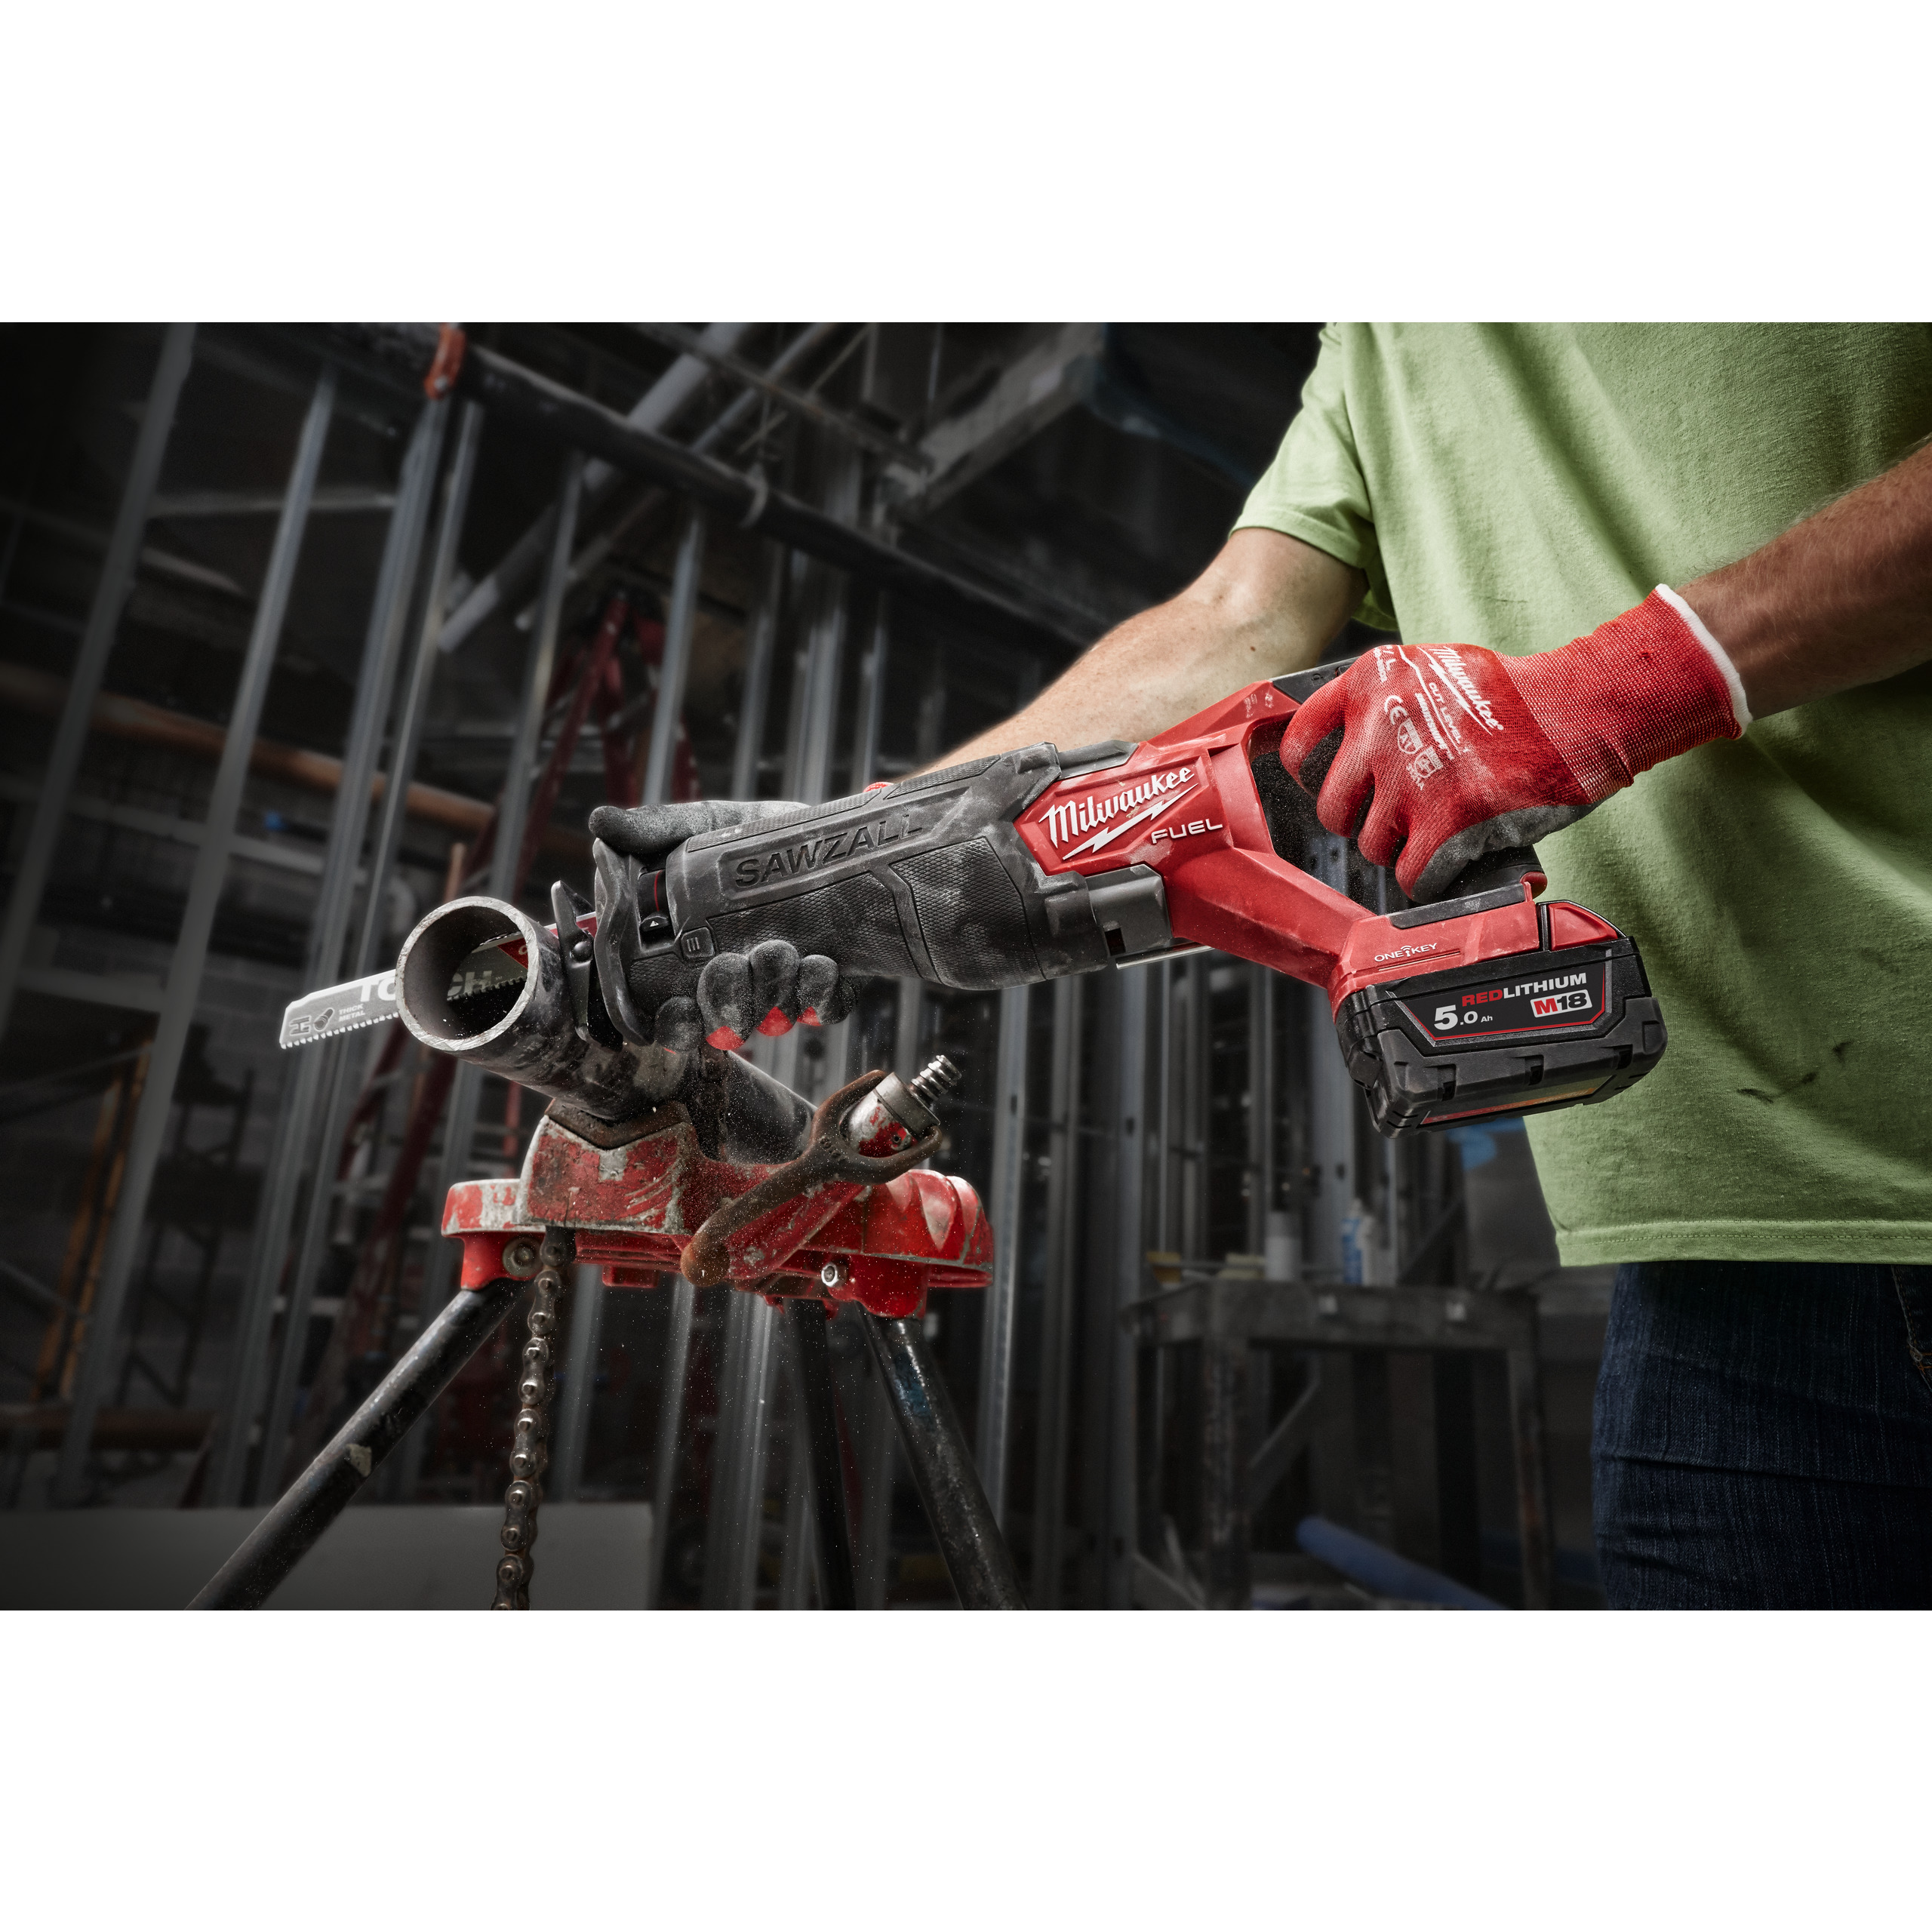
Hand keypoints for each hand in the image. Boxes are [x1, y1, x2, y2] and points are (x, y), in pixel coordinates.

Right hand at [589, 800, 862, 1050]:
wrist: (835, 835)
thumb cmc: (760, 837)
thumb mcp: (709, 824)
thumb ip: (657, 828)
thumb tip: (600, 822)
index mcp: (692, 958)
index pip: (671, 1013)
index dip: (671, 1023)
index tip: (676, 1008)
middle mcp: (736, 981)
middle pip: (720, 1024)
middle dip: (724, 1003)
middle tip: (731, 965)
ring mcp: (781, 987)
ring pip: (768, 1020)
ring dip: (771, 992)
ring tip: (780, 951)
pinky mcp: (826, 986)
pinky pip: (821, 1008)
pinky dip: (819, 992)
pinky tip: (821, 964)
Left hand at [1278, 589, 1747, 900]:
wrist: (1581, 707)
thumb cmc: (1514, 695)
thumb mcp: (1431, 669)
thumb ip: (1382, 701)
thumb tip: (1341, 749)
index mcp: (1372, 680)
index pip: (1302, 742)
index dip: (1311, 777)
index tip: (1327, 790)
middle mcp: (1381, 724)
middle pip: (1334, 807)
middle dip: (1363, 822)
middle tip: (1399, 820)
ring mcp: (1412, 775)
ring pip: (1372, 845)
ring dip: (1402, 850)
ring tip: (1438, 834)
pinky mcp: (1449, 821)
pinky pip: (1410, 875)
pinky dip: (1428, 878)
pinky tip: (1449, 863)